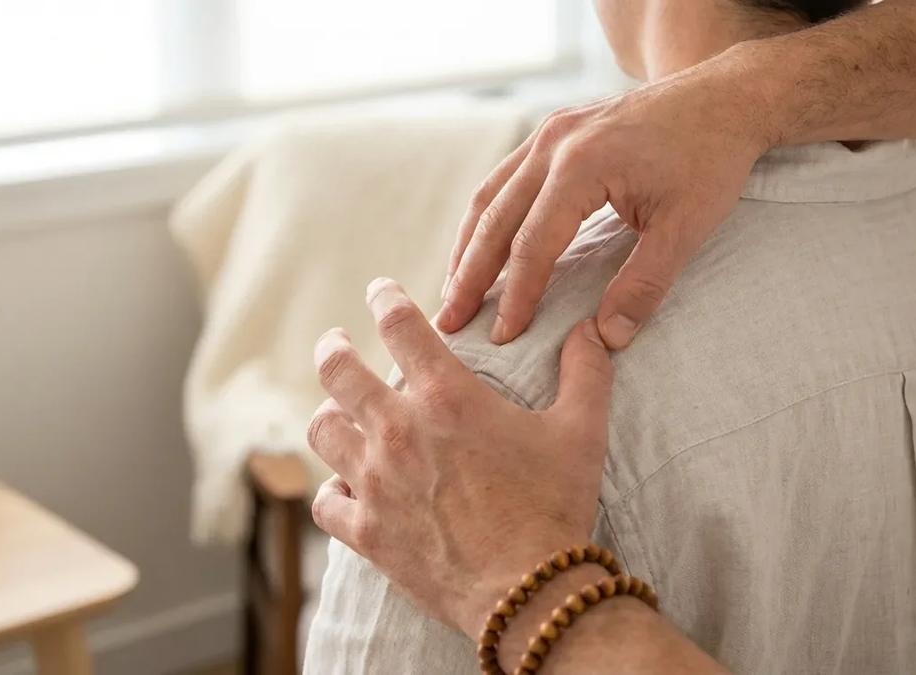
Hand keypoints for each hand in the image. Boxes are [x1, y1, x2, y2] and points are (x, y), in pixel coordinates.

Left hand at [308, 278, 614, 635]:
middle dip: (332, 348)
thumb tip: (593, 329)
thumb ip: (585, 371)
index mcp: (447, 397)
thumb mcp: (582, 430)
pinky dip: (332, 490)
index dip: (385, 297)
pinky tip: (345, 488)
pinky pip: (324, 501)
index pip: (399, 324)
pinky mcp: (365, 531)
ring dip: (330, 417)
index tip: (379, 290)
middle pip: (337, 370)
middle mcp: (399, 430)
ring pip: (322, 430)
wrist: (532, 592)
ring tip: (338, 414)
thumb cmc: (556, 506)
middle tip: (334, 344)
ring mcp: (375, 482)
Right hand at [437, 56, 772, 348]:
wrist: (724, 97)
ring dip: (468, 247)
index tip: (500, 337)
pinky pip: (505, 179)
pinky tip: (480, 248)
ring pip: (489, 196)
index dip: (514, 296)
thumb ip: (644, 285)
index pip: (532, 244)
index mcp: (582, 166)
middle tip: (448, 324)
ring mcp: (549, 133)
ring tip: (453, 292)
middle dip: (468, 276)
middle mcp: (553, 144)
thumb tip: (608, 339)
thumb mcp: (686, 227)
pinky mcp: (554, 133)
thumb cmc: (710, 158)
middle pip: (494, 219)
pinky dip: (486, 218)